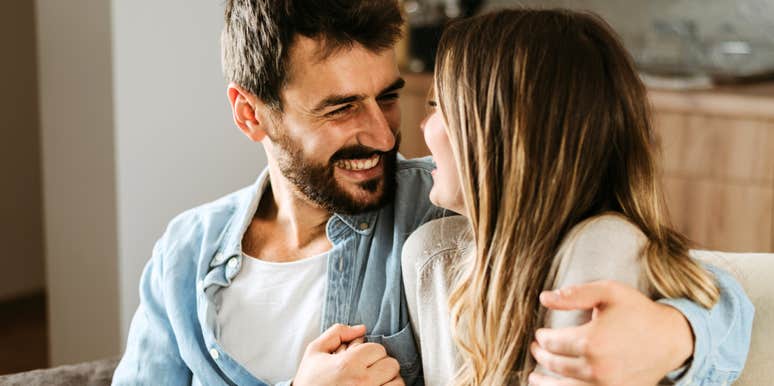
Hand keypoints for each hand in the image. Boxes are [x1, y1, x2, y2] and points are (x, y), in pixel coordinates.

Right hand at [293, 324, 403, 385]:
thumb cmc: (310, 381)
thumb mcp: (315, 352)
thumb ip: (337, 333)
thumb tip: (361, 329)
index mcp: (348, 364)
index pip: (379, 350)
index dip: (370, 352)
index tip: (360, 360)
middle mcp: (362, 382)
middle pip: (392, 365)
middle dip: (381, 365)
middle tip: (367, 371)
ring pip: (397, 383)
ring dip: (388, 381)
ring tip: (373, 382)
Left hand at [528, 280, 693, 385]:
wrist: (671, 337)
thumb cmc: (638, 311)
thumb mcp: (607, 292)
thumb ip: (574, 294)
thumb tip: (544, 298)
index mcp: (591, 341)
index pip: (552, 343)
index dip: (542, 338)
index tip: (539, 334)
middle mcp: (597, 368)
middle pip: (556, 365)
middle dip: (542, 356)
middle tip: (536, 350)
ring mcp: (607, 385)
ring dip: (546, 383)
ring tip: (534, 377)